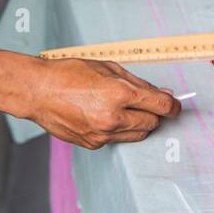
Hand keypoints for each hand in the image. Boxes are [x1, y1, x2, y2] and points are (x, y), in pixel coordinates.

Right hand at [26, 58, 180, 149]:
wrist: (38, 92)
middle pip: (152, 123)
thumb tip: (161, 94)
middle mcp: (113, 118)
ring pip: (138, 135)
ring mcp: (103, 134)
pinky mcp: (93, 144)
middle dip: (154, 113)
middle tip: (147, 103)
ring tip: (125, 109)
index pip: (161, 106)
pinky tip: (106, 116)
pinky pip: (118, 140)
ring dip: (140, 123)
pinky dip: (120, 130)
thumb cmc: (69, 74)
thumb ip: (138, 83)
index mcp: (119, 94)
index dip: (173, 106)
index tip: (175, 106)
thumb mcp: (108, 68)